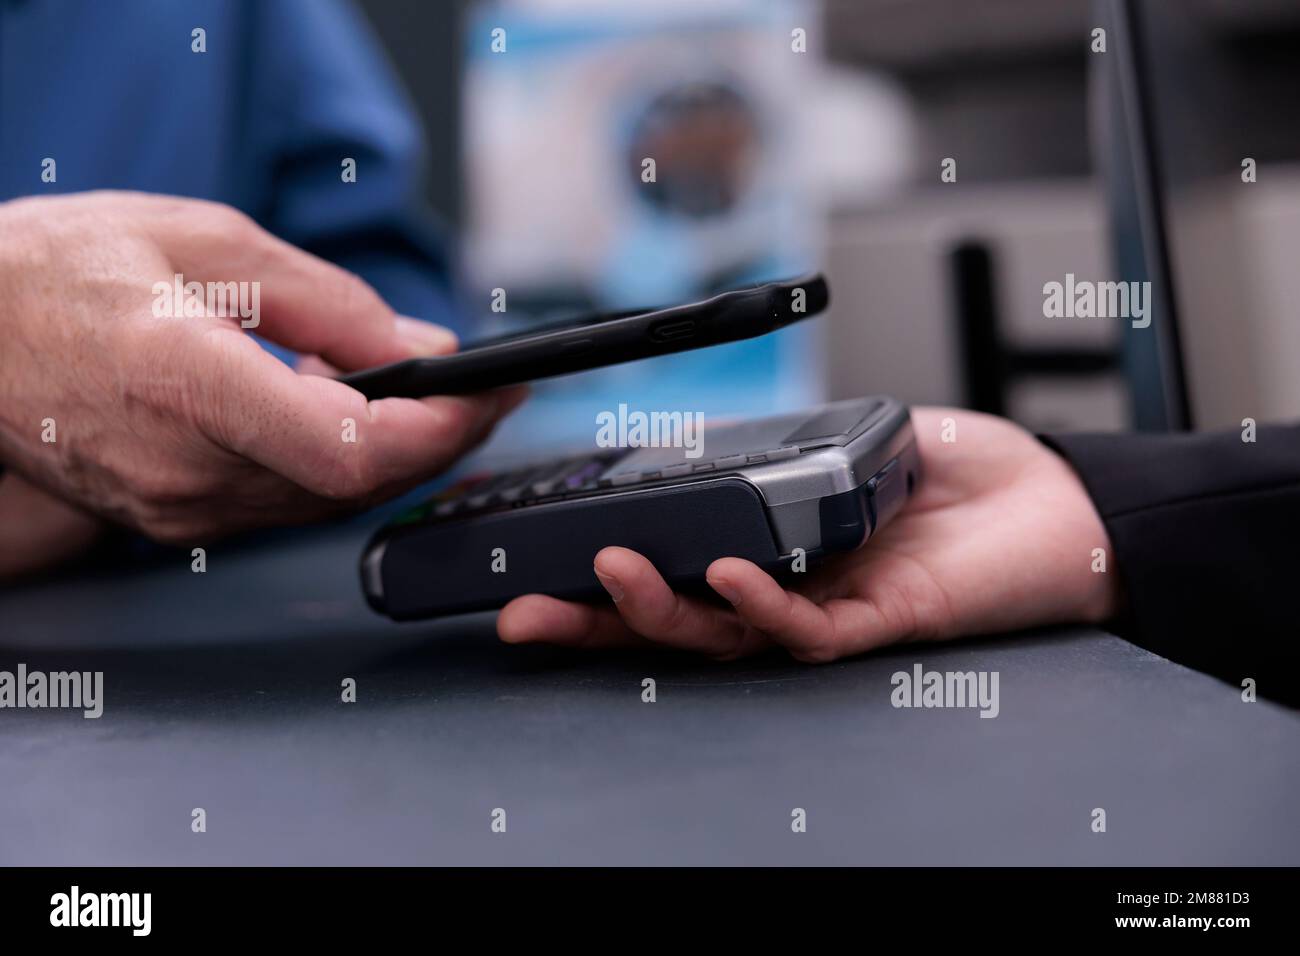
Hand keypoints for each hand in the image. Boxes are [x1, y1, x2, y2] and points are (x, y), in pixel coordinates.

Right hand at [0, 191, 523, 569]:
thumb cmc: (59, 275)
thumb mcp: (203, 241)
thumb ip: (326, 299)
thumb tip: (418, 343)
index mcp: (189, 385)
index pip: (353, 448)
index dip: (439, 430)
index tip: (488, 394)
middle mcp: (187, 468)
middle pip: (360, 483)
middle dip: (442, 439)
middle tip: (485, 393)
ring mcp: (180, 508)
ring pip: (333, 501)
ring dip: (399, 455)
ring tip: (432, 394)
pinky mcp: (178, 521)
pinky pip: (292, 503)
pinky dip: (343, 465)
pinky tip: (353, 416)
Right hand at [497, 408, 1120, 661]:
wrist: (1066, 508)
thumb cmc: (971, 477)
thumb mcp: (860, 437)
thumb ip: (794, 439)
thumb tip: (720, 429)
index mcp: (775, 548)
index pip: (677, 567)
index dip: (609, 575)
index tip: (541, 565)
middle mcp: (791, 589)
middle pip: (677, 619)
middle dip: (595, 620)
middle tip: (525, 611)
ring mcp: (830, 611)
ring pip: (723, 635)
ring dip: (658, 610)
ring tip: (608, 573)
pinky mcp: (880, 625)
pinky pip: (806, 630)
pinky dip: (759, 603)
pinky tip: (723, 574)